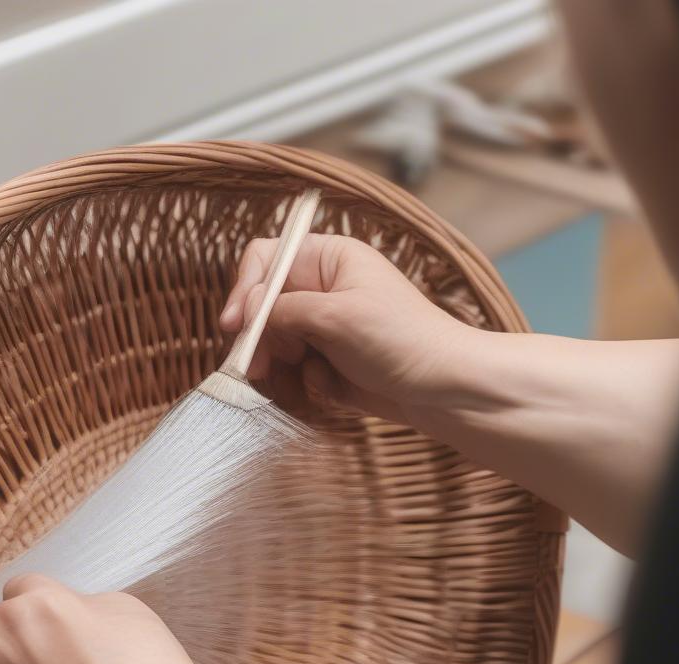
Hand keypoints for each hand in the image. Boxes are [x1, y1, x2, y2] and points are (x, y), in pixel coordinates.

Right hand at [220, 234, 473, 424]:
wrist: (444, 389)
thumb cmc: (402, 339)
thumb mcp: (336, 315)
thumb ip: (282, 309)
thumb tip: (243, 313)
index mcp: (329, 258)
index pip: (266, 260)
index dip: (245, 290)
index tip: (235, 326)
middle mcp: (323, 288)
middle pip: (263, 306)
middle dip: (259, 336)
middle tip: (257, 367)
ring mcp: (325, 326)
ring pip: (274, 342)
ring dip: (279, 364)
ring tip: (300, 379)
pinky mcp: (329, 361)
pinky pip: (294, 370)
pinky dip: (302, 382)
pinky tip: (328, 387)